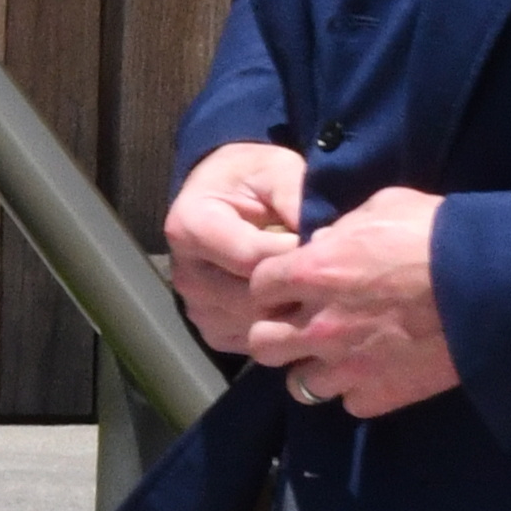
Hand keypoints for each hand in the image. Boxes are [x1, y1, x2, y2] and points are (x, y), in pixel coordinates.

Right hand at [164, 142, 306, 350]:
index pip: (251, 258)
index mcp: (189, 227)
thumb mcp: (276, 170)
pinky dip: (277, 327)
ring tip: (311, 285)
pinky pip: (251, 341)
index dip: (293, 254)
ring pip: (254, 325)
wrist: (227, 196)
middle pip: (251, 299)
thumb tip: (323, 237)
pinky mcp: (211, 330)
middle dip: (294, 287)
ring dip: (289, 310)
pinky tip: (292, 302)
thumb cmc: (252, 179)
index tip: (321, 241)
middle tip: (325, 270)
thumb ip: (295, 196)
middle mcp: (184, 273)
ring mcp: (195, 307)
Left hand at [245, 189, 459, 417]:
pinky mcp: (378, 396)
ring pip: (298, 385)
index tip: (289, 286)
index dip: (273, 287)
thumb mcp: (384, 207)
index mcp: (312, 272)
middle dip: (277, 334)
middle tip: (301, 326)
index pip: (259, 286)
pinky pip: (349, 404)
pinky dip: (357, 392)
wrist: (489, 287)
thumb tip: (324, 242)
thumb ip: (342, 227)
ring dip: (312, 370)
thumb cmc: (437, 235)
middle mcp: (318, 325)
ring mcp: (346, 367)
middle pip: (262, 344)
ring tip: (336, 357)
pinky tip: (375, 374)